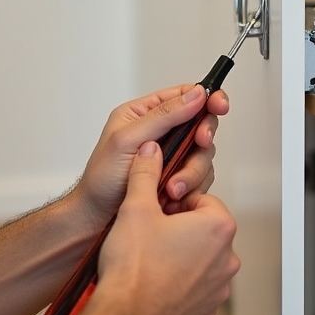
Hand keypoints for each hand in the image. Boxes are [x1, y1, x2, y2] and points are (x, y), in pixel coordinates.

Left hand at [76, 84, 228, 224]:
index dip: (207, 98)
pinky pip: (200, 178)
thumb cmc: (100, 180)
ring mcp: (171, 157)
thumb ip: (163, 116)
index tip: (219, 106)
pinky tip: (173, 197)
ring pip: (202, 155)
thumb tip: (196, 95)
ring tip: (173, 187)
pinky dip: (190, 187)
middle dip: (202, 138)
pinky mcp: (177, 178)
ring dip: (192, 171)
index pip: (184, 96)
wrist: (95, 219)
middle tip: (200, 143)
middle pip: (200, 125)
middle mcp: (160, 133)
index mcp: (144, 114)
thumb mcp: (127, 140)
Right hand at [97, 141, 239, 314]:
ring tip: (147, 261)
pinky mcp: (205, 313)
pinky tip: (151, 284)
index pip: (200, 199)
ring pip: (198, 260)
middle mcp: (226, 258)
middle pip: (201, 229)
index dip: (173, 202)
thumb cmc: (132, 269)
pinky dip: (176, 285)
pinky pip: (193, 289)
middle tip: (147, 235)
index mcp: (218, 227)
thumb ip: (146, 173)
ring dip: (178, 257)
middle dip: (177, 229)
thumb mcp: (135, 207)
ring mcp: (217, 289)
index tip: (154, 211)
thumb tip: (151, 150)